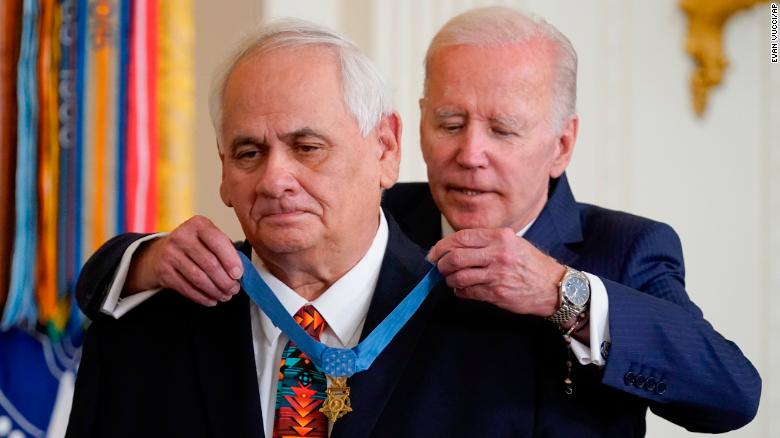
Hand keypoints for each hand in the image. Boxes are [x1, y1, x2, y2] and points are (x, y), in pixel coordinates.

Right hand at [125, 216, 242, 305]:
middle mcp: (182, 236)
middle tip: (234, 290)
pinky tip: (212, 300)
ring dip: (215, 291)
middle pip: (209, 263)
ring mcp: (170, 253)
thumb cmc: (194, 245)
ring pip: (198, 278)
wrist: (161, 252)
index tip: (239, 275)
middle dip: (225, 281)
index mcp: (198, 224)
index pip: (218, 242)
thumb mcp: (209, 238)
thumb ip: (226, 250)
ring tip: (225, 296)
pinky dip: (202, 297)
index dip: (231, 261)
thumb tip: (241, 272)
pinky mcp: (163, 270)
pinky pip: (186, 288)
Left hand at [427, 228, 564, 316]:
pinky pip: (468, 292)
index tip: (435, 253)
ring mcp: (497, 275)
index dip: (442, 246)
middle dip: (441, 264)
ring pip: (458, 276)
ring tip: (452, 279)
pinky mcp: (497, 293)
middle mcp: (498, 254)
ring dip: (449, 279)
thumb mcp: (513, 242)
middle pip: (455, 257)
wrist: (554, 287)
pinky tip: (463, 289)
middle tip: (438, 268)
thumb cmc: (531, 264)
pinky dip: (460, 291)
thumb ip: (486, 241)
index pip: (461, 238)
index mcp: (500, 237)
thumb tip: (455, 246)